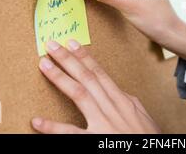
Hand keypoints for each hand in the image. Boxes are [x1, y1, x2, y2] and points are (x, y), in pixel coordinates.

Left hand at [32, 40, 160, 133]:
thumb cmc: (148, 140)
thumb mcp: (143, 118)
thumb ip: (130, 103)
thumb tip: (121, 92)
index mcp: (123, 101)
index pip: (100, 74)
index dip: (85, 57)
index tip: (72, 44)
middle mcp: (112, 108)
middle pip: (87, 77)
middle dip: (68, 59)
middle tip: (52, 45)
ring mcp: (104, 124)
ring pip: (79, 94)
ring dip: (60, 77)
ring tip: (44, 64)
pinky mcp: (96, 141)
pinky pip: (71, 133)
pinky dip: (53, 128)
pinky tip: (37, 121)